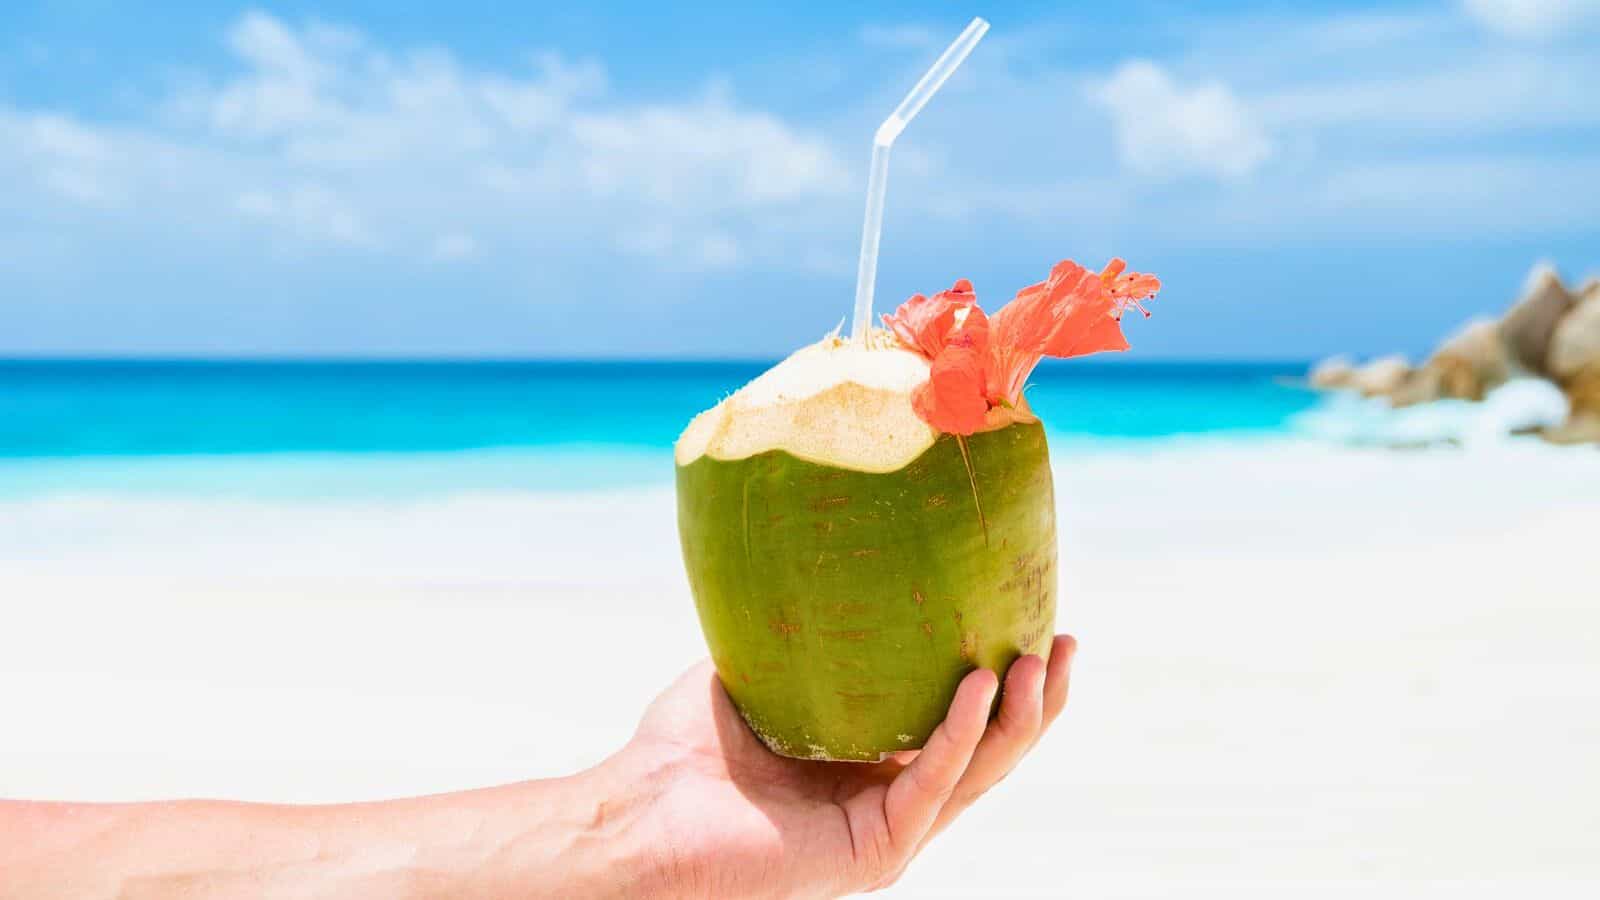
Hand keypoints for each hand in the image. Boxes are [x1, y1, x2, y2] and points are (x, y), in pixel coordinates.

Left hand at [616, 634, 1076, 897]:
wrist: (644, 810)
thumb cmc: (683, 745)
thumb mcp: (765, 668)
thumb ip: (810, 628)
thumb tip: (835, 552)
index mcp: (875, 765)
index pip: (964, 724)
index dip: (1008, 678)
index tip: (1035, 618)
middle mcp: (892, 799)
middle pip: (993, 749)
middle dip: (1040, 697)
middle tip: (1063, 639)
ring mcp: (890, 829)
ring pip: (982, 771)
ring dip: (1019, 714)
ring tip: (1038, 655)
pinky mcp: (877, 851)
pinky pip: (934, 783)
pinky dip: (960, 732)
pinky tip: (978, 684)